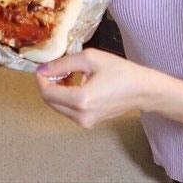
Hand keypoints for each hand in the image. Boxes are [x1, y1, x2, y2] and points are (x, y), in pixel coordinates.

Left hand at [34, 48, 149, 128]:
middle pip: (50, 101)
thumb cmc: (120, 71)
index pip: (47, 93)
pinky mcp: (89, 123)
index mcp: (81, 100)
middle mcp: (81, 116)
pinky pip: (68, 110)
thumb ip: (63, 63)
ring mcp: (85, 122)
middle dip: (48, 84)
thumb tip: (43, 69)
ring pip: (57, 106)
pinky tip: (76, 84)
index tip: (44, 67)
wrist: (142, 90)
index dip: (41, 79)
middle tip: (57, 68)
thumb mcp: (90, 58)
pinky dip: (65, 97)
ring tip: (69, 74)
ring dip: (57, 90)